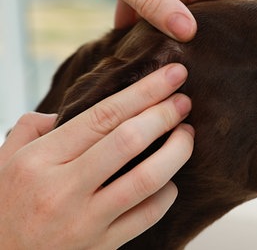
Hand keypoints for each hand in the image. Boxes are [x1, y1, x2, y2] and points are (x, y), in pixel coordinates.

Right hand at [0, 64, 193, 248]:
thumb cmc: (6, 206)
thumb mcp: (5, 161)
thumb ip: (33, 128)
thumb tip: (69, 109)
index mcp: (39, 161)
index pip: (102, 116)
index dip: (144, 91)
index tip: (173, 75)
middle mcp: (63, 190)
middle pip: (129, 140)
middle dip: (165, 115)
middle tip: (184, 101)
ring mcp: (86, 221)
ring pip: (147, 179)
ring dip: (177, 152)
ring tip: (187, 134)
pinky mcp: (103, 245)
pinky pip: (149, 214)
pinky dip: (167, 192)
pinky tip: (169, 179)